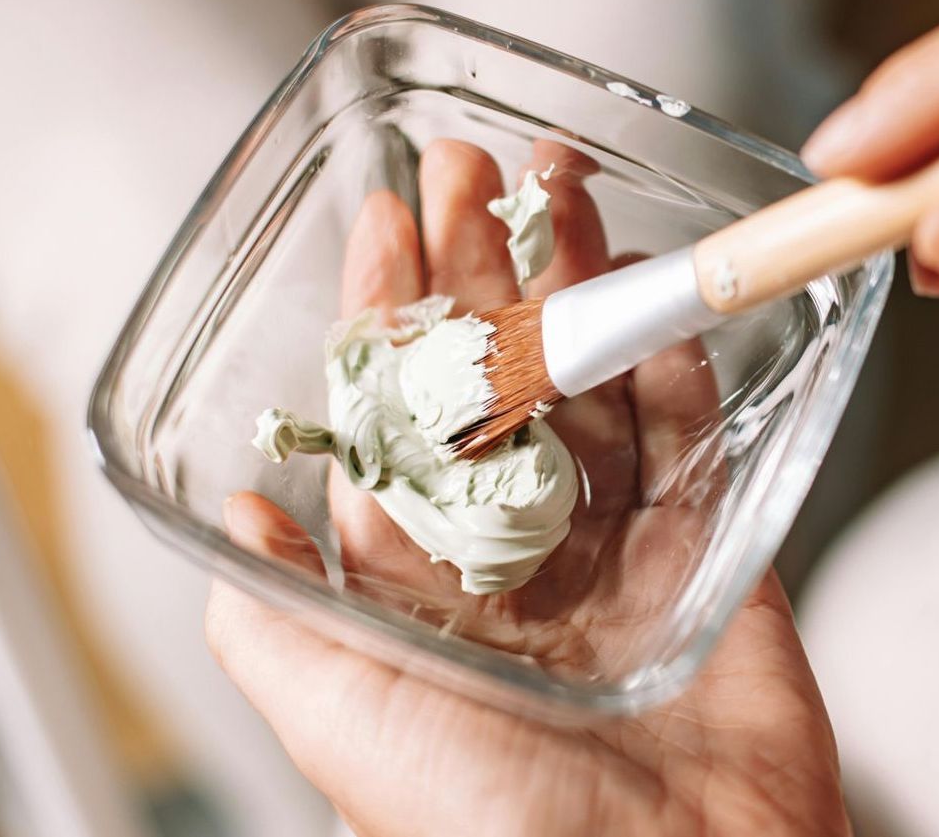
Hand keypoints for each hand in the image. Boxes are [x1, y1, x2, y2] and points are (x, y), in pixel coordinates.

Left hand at [206, 139, 846, 836]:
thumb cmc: (488, 827)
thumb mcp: (342, 717)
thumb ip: (275, 611)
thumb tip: (235, 500)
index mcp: (421, 580)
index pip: (397, 411)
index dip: (390, 311)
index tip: (385, 219)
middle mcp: (511, 553)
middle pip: (492, 378)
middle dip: (478, 266)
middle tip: (470, 167)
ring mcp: (612, 547)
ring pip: (588, 386)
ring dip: (575, 286)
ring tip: (560, 187)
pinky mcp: (704, 556)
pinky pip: (685, 436)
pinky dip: (670, 358)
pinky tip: (650, 288)